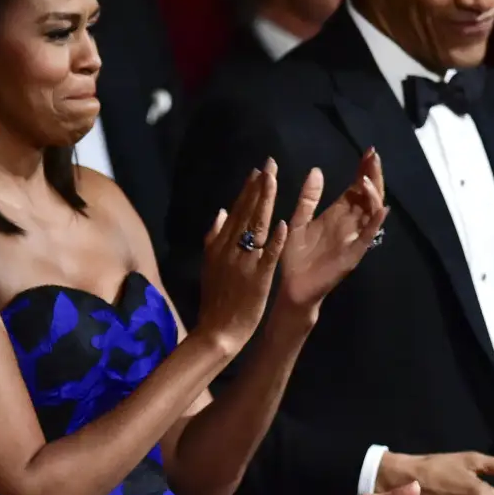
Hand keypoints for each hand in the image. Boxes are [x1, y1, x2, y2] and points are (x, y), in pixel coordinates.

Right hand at [191, 162, 285, 354]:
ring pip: (256, 227)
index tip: (258, 171)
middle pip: (246, 213)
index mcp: (219, 244)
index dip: (248, 190)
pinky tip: (284, 223)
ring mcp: (244, 262)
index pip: (236, 211)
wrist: (217, 329)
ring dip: (265, 203)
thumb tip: (221, 211)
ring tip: (274, 181)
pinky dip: (275, 240)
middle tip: (270, 164)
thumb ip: (214, 237)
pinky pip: (267, 256)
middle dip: (259, 188)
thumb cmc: (216, 299)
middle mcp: (231, 249)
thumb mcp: (209, 264)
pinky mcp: (258, 278)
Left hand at [274, 150, 389, 314]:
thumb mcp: (298, 221)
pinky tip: (381, 210)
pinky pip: (368, 237)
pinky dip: (376, 223)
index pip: (355, 188)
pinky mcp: (352, 254)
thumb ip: (308, 198)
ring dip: (373, 195)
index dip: (363, 170)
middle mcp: (349, 224)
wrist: (292, 288)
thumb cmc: (294, 257)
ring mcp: (353, 238)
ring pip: (372, 213)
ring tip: (366, 179)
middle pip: (368, 196)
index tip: (368, 151)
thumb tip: (316, 170)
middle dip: (373, 176)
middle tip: (374, 156)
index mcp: (337, 215)